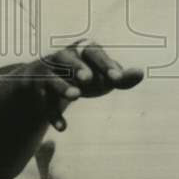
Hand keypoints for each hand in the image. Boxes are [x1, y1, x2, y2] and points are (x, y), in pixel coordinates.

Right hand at [24, 40, 143, 131]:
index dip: (106, 65)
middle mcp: (62, 57)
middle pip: (69, 60)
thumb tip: (141, 73)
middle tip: (88, 78)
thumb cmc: (81, 75)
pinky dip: (53, 115)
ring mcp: (46, 72)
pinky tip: (63, 128)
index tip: (118, 78)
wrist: (44, 81)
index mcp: (82, 50)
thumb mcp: (101, 76)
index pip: (95, 54)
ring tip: (76, 96)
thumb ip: (120, 77)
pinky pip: (44, 103)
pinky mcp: (37, 90)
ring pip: (52, 79)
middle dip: (78, 68)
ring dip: (63, 87)